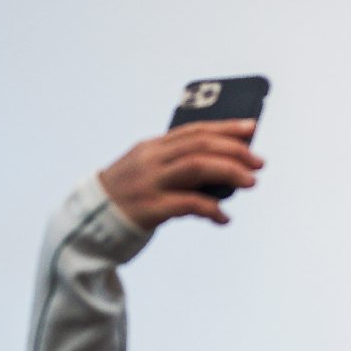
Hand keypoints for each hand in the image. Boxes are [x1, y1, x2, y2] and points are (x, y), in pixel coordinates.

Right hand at [98, 119, 263, 229]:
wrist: (91, 222)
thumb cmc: (129, 200)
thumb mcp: (150, 174)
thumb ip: (179, 169)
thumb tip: (223, 174)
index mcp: (153, 148)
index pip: (194, 131)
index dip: (225, 128)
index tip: (252, 129)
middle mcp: (152, 160)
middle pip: (199, 146)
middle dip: (234, 151)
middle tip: (259, 162)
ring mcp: (150, 183)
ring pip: (196, 168)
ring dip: (228, 172)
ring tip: (251, 182)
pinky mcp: (150, 208)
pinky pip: (188, 204)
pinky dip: (211, 209)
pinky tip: (224, 218)